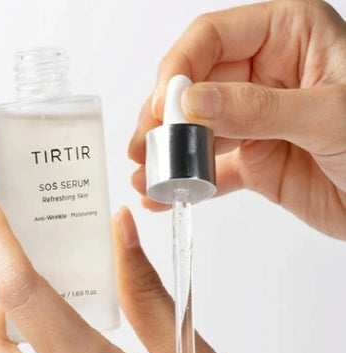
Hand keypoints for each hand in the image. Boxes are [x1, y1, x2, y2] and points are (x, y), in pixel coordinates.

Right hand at [128, 0, 345, 239]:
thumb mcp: (329, 116)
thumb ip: (259, 108)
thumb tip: (192, 102)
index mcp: (288, 37)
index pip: (213, 38)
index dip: (180, 69)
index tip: (164, 107)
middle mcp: (266, 74)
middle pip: (195, 86)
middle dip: (165, 118)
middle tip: (145, 147)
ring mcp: (256, 120)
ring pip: (197, 130)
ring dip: (168, 153)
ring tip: (147, 176)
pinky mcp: (254, 159)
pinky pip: (212, 168)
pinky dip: (187, 183)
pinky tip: (163, 195)